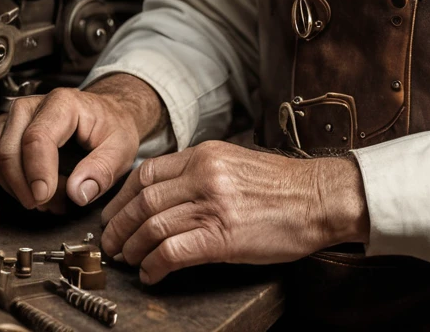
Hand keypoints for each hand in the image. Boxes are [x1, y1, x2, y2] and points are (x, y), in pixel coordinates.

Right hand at [0, 74, 164, 209]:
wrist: (107, 115)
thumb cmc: (112, 127)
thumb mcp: (121, 148)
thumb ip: (102, 171)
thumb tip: (77, 193)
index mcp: (64, 103)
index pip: (37, 137)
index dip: (37, 172)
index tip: (44, 197)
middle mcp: (34, 104)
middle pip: (10, 149)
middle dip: (25, 186)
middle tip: (50, 204)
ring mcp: (17, 116)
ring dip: (18, 187)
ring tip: (49, 198)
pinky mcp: (8, 129)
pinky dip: (12, 182)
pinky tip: (38, 190)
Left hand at [99, 140, 368, 283]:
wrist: (318, 198)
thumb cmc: (282, 186)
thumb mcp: (235, 163)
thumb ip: (201, 171)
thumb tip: (168, 192)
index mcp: (205, 154)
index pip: (147, 172)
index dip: (122, 197)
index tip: (114, 214)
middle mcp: (204, 175)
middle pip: (143, 200)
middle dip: (119, 225)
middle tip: (110, 243)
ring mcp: (212, 205)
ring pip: (152, 226)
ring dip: (132, 248)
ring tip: (128, 261)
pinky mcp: (222, 237)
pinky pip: (172, 252)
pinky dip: (154, 266)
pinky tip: (152, 274)